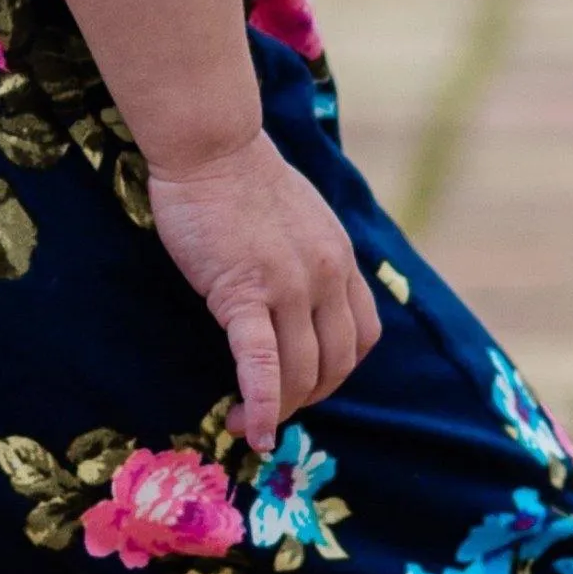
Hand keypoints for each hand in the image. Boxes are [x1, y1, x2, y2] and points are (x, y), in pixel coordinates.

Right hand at [146, 132, 380, 451]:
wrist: (211, 145)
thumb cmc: (242, 179)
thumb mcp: (301, 220)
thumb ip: (309, 260)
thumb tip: (299, 299)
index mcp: (341, 261)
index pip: (360, 338)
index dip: (335, 373)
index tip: (303, 384)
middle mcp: (327, 278)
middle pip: (335, 364)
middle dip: (306, 399)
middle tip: (270, 412)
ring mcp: (291, 286)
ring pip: (302, 372)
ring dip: (279, 410)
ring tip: (246, 422)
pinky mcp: (245, 291)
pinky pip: (261, 362)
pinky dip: (263, 403)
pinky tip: (252, 427)